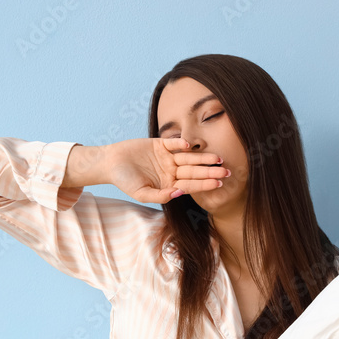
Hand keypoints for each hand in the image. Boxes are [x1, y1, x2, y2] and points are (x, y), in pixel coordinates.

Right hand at [106, 137, 228, 203]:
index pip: (190, 185)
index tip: (218, 183)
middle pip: (194, 171)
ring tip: (217, 158)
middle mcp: (171, 171)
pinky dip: (180, 143)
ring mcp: (167, 157)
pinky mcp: (160, 143)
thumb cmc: (124, 181)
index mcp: (169, 185)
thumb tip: (178, 194)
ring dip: (202, 157)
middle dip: (210, 171)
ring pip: (188, 158)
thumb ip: (160, 196)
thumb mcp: (141, 193)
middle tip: (227, 171)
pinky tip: (189, 145)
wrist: (110, 163)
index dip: (204, 184)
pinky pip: (173, 143)